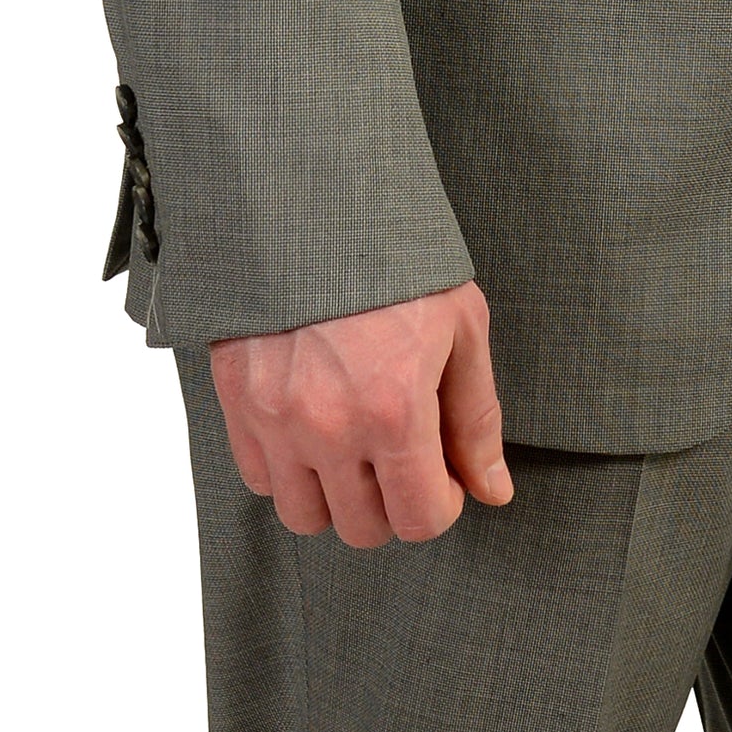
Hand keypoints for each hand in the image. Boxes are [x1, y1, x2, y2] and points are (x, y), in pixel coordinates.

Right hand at [210, 282, 512, 547]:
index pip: (418, 519)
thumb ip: (477, 418)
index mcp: (395, 409)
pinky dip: (288, 469)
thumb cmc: (397, 260)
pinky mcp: (238, 402)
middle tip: (404, 457)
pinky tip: (315, 428)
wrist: (315, 203)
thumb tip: (493, 490)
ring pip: (305, 516)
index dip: (441, 504)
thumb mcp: (461, 326)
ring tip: (357, 447)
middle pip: (363, 528)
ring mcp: (276, 419)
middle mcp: (330, 426)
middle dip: (394, 503)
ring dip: (337, 496)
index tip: (443, 473)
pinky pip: (259, 478)